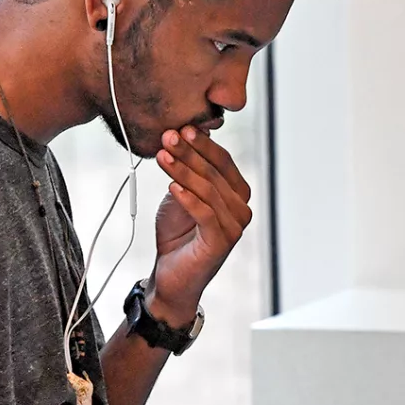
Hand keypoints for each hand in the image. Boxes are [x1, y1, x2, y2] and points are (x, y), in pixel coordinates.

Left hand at [148, 126, 252, 326]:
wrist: (171, 276)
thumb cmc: (177, 235)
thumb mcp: (181, 195)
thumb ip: (189, 171)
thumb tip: (186, 134)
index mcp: (236, 194)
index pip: (223, 162)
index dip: (202, 144)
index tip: (180, 128)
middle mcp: (241, 209)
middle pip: (216, 173)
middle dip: (190, 153)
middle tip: (168, 136)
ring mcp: (235, 226)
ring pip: (209, 190)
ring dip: (183, 170)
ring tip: (162, 157)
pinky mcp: (221, 242)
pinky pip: (205, 213)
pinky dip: (188, 197)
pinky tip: (171, 185)